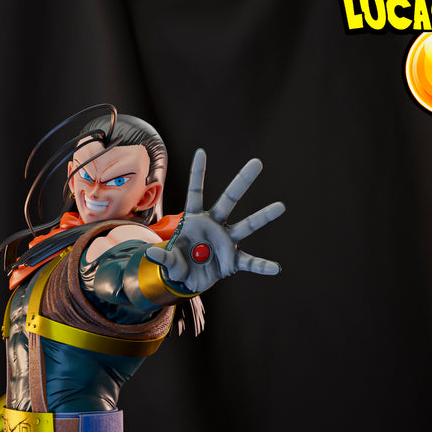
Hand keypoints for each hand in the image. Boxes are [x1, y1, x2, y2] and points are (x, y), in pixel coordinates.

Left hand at [145, 150, 283, 293]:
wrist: (188, 279)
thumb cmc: (178, 263)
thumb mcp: (168, 262)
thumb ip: (163, 258)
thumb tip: (151, 255)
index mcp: (194, 220)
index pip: (196, 193)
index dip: (198, 174)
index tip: (201, 152)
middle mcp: (214, 225)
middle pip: (228, 200)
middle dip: (242, 182)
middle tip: (257, 162)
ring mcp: (225, 241)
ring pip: (246, 225)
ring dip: (262, 217)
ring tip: (280, 206)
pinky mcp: (232, 260)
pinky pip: (249, 262)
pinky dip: (262, 266)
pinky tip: (275, 268)